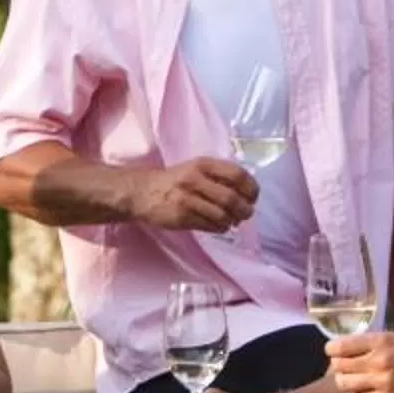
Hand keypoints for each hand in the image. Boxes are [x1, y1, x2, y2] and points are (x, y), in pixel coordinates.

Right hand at [129, 158, 258, 232]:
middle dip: (244, 210)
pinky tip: (219, 226)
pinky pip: (209, 225)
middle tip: (246, 214)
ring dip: (232, 221)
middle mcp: (195, 179)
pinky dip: (219, 228)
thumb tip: (247, 193)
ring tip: (231, 221)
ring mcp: (187, 199)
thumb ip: (218, 176)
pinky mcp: (181, 216)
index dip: (251, 188)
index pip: (237, 174)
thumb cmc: (174, 181)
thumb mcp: (195, 169)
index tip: (252, 197)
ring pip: (222, 215)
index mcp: (203, 164)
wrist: (141, 192)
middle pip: (231, 198)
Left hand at [323, 331, 393, 392]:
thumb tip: (340, 350)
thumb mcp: (391, 336)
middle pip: (338, 366)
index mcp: (380, 341)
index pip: (339, 346)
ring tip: (354, 377)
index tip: (335, 350)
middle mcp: (378, 361)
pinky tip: (365, 389)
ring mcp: (381, 382)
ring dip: (345, 380)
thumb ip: (367, 343)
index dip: (332, 349)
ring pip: (344, 383)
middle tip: (346, 365)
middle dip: (338, 365)